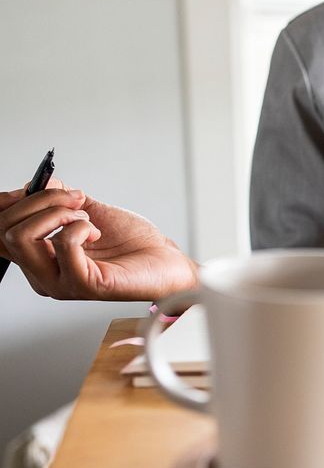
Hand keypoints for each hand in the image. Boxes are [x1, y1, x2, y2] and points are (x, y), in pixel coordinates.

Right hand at [0, 178, 198, 300]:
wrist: (164, 260)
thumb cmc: (132, 243)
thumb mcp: (89, 211)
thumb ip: (60, 198)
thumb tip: (40, 183)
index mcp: (39, 258)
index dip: (8, 203)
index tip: (33, 187)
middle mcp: (42, 274)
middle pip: (5, 229)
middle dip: (40, 201)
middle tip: (75, 200)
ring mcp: (59, 282)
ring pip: (22, 237)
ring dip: (58, 213)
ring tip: (87, 218)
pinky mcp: (82, 285)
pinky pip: (62, 244)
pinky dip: (80, 226)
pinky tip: (97, 233)